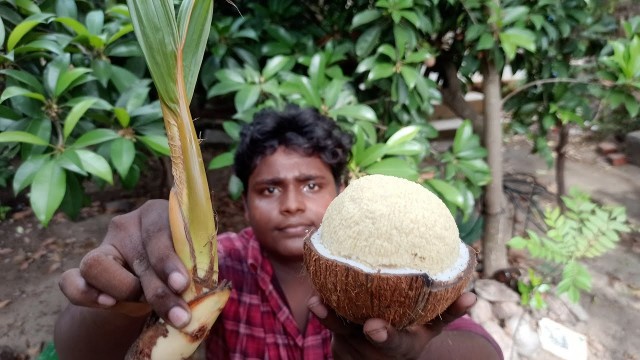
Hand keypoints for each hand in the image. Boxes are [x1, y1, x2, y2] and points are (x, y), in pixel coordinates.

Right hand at [58, 200, 192, 327]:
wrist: (151, 279)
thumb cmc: (179, 264)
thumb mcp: (191, 259)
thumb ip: (196, 265)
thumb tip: (209, 290)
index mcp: (157, 214)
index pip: (160, 233)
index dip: (170, 260)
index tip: (183, 284)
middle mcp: (127, 225)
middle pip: (138, 257)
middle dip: (160, 291)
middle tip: (179, 316)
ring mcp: (102, 246)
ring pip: (96, 264)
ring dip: (123, 291)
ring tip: (142, 306)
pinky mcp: (83, 269)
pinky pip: (71, 280)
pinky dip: (84, 293)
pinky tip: (106, 304)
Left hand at [308, 292, 477, 359]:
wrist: (386, 358)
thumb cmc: (412, 335)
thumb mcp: (431, 329)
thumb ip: (448, 312)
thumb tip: (472, 295)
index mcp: (401, 347)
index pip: (392, 343)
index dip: (384, 336)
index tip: (374, 326)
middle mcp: (374, 352)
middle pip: (352, 337)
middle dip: (337, 322)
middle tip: (322, 305)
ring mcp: (354, 350)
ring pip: (336, 333)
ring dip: (325, 316)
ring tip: (316, 300)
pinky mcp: (339, 346)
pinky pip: (329, 327)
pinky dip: (323, 312)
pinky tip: (317, 294)